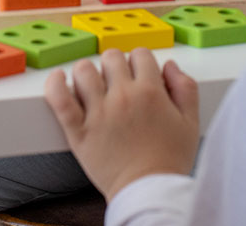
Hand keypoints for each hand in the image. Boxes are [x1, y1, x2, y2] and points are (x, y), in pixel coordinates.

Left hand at [43, 48, 199, 200]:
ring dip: (88, 73)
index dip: (140, 62)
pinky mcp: (78, 130)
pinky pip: (59, 98)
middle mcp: (123, 97)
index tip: (139, 73)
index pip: (140, 54)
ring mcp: (98, 113)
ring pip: (83, 71)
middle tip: (117, 81)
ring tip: (92, 85)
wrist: (148, 191)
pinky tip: (59, 79)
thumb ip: (185, 88)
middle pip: (111, 57)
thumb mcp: (191, 122)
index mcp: (150, 92)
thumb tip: (170, 66)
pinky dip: (55, 84)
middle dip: (115, 65)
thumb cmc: (169, 161)